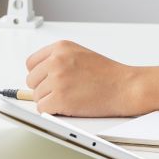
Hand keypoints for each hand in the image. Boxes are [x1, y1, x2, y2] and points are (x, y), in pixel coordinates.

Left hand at [24, 40, 142, 116]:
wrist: (126, 86)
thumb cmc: (109, 74)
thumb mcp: (81, 55)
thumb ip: (59, 59)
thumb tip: (39, 73)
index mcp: (61, 47)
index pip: (31, 63)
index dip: (39, 75)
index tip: (46, 80)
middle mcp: (57, 61)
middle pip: (32, 80)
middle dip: (44, 88)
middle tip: (63, 91)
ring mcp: (57, 79)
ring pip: (36, 96)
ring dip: (50, 100)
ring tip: (71, 97)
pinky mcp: (60, 98)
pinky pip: (42, 109)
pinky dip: (52, 111)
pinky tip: (68, 106)